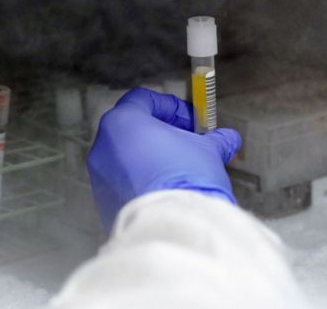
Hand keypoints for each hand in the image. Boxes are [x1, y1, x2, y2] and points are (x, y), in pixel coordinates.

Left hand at [87, 88, 241, 231]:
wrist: (174, 227)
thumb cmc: (185, 179)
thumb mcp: (207, 151)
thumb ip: (215, 140)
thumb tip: (227, 140)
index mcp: (123, 123)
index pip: (143, 99)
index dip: (171, 106)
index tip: (191, 120)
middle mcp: (104, 146)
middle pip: (133, 128)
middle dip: (162, 132)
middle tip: (187, 142)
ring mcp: (100, 176)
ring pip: (127, 156)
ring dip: (152, 157)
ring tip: (179, 169)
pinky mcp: (104, 201)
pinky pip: (124, 182)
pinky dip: (142, 180)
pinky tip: (166, 190)